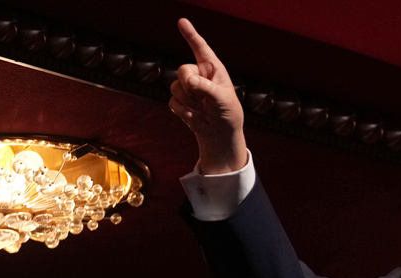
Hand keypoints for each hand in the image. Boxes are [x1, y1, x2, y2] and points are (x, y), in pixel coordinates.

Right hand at [170, 18, 248, 173]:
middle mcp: (198, 74)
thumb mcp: (223, 99)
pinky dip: (183, 111)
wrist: (221, 133)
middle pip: (183, 69)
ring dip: (189, 102)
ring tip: (203, 109)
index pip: (200, 48)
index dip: (190, 34)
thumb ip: (206, 87)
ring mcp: (187, 87)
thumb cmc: (228, 113)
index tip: (182, 21)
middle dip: (190, 85)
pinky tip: (196, 116)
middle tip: (203, 98)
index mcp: (213, 68)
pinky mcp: (179, 100)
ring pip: (175, 87)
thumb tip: (189, 81)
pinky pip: (172, 101)